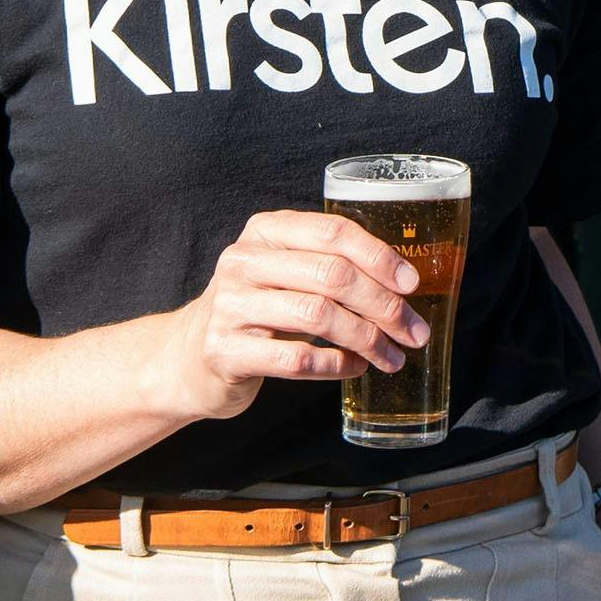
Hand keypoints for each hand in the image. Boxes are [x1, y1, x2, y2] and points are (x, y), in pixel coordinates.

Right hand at [161, 209, 429, 418]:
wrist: (187, 357)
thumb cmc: (254, 311)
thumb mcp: (282, 273)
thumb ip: (328, 266)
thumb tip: (403, 284)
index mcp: (265, 231)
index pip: (332, 232)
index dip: (379, 257)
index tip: (412, 284)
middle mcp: (243, 261)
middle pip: (332, 275)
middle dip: (384, 305)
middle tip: (413, 331)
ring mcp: (230, 306)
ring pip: (318, 316)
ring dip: (367, 339)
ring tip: (392, 356)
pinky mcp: (225, 351)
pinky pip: (296, 357)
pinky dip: (336, 365)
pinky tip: (355, 368)